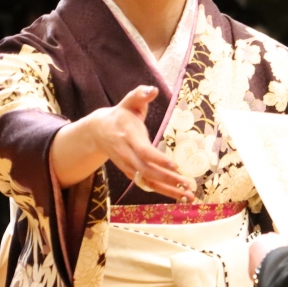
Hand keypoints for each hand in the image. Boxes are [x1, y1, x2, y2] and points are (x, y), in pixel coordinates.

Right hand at [52, 85, 194, 198]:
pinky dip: (162, 191)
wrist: (98, 131)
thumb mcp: (129, 101)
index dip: (158, 159)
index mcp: (128, 136)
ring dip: (168, 191)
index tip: (176, 165)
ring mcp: (127, 166)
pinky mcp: (131, 173)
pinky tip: (179, 195)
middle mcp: (126, 154)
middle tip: (189, 185)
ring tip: (189, 196)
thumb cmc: (121, 114)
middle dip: (168, 179)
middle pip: (147, 171)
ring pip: (148, 182)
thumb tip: (151, 90)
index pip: (143, 151)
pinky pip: (147, 185)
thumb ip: (139, 94)